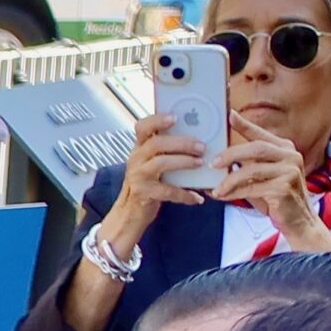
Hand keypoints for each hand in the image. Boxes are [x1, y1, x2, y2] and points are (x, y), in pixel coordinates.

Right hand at [98, 113, 206, 253]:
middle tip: (201, 146)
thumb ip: (165, 149)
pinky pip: (167, 191)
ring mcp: (138, 177)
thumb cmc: (146, 184)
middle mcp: (136, 160)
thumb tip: (197, 136)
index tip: (175, 117)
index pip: (143, 127)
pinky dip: (184, 194)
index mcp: (139, 148)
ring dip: (183, 162)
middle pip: (156, 143)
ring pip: (161, 163)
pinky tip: (196, 197)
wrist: (129, 213)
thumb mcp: (151, 162)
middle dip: (181, 143)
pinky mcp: (143, 194)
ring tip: (200, 163)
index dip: (157, 120)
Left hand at [211, 114, 327, 243]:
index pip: (261, 134)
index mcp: (284, 149)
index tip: (229, 115)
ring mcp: (290, 171)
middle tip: (213, 163)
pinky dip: (235, 193)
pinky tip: (223, 197)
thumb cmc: (276, 198)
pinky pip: (253, 188)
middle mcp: (290, 155)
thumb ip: (247, 167)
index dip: (245, 125)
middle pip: (256, 148)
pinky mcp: (284, 188)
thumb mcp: (261, 178)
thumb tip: (218, 163)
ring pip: (252, 169)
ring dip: (230, 180)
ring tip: (216, 189)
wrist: (298, 220)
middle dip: (231, 154)